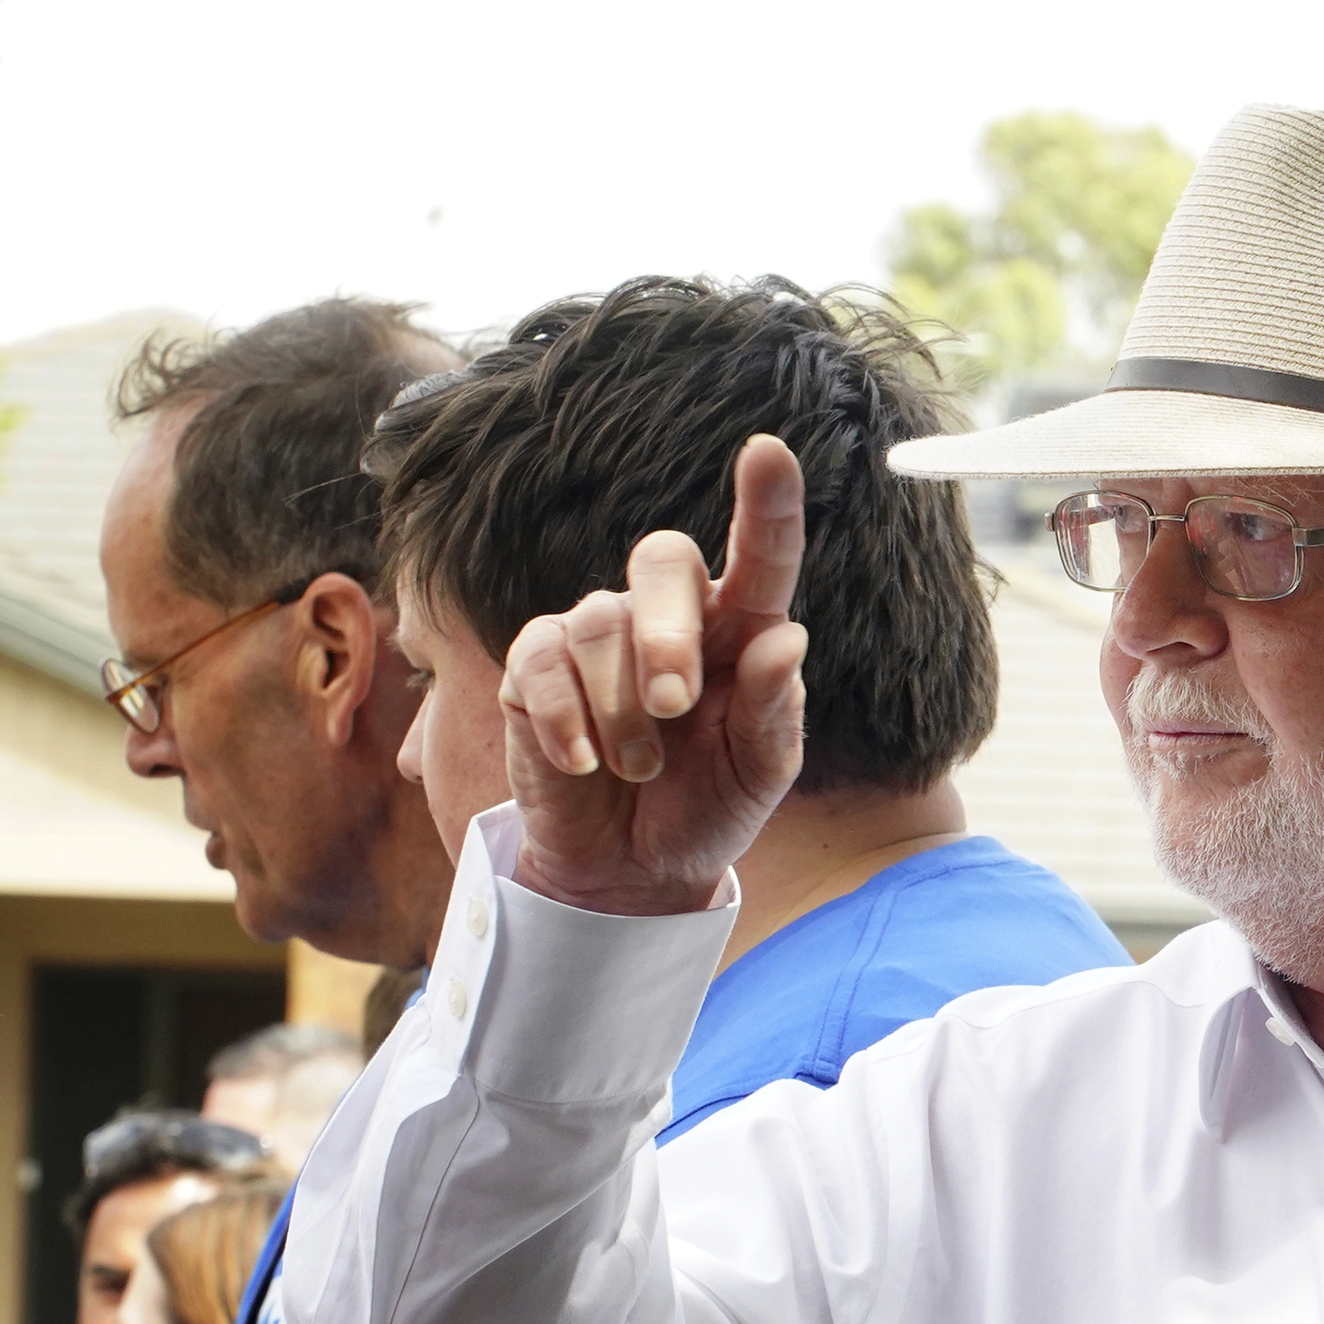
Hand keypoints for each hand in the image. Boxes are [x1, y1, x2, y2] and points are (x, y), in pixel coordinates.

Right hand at [499, 431, 808, 918]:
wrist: (633, 870)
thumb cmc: (708, 807)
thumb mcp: (758, 774)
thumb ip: (774, 711)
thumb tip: (787, 641)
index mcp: (739, 631)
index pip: (760, 555)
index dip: (767, 503)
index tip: (769, 452)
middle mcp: (668, 618)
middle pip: (661, 558)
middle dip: (667, 631)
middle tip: (675, 704)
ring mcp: (597, 637)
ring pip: (598, 621)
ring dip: (620, 706)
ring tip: (640, 766)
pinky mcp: (536, 670)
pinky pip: (540, 662)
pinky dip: (565, 717)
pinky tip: (584, 762)